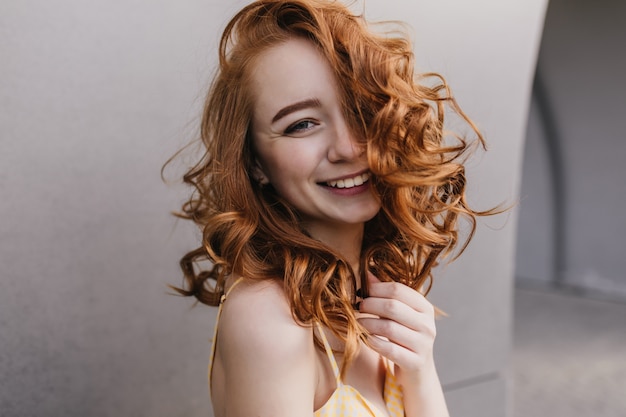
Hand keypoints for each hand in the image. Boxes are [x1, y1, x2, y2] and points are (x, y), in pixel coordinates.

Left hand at [357, 272, 437, 386]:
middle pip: (392, 307)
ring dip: (367, 323)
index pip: (398, 290)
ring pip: (388, 328)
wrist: (417, 370)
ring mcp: (423, 344)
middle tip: (358, 306)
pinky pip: (388, 349)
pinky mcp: (414, 362)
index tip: (363, 291)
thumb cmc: (404, 336)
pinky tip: (365, 338)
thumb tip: (367, 273)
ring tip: (358, 322)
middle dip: (370, 304)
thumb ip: (385, 294)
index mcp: (425, 308)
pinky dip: (372, 341)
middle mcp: (427, 324)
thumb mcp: (399, 314)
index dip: (376, 288)